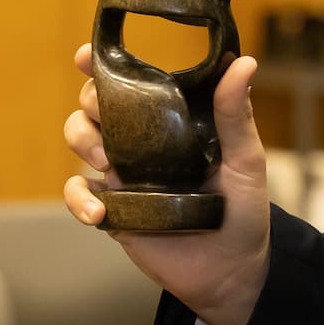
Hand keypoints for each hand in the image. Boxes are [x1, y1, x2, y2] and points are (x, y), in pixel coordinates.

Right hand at [62, 42, 272, 324]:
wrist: (232, 269)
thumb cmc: (244, 209)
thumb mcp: (246, 159)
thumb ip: (236, 114)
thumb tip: (243, 62)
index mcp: (174, 120)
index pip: (135, 82)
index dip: (105, 65)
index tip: (89, 56)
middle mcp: (144, 140)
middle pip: (97, 104)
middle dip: (91, 102)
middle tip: (106, 115)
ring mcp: (124, 173)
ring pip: (80, 139)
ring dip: (82, 140)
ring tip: (108, 161)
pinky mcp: (112, 208)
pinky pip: (77, 194)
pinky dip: (79, 199)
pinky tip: (100, 212)